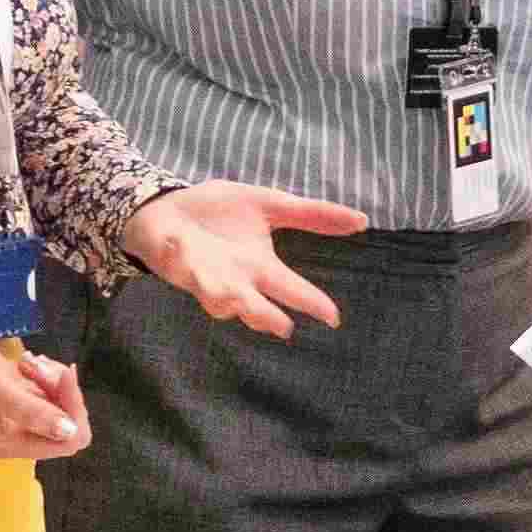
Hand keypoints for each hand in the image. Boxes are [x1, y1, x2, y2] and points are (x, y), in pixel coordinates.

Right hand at [0, 315, 94, 461]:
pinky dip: (45, 373)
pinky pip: (50, 391)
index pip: (68, 440)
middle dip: (61, 391)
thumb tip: (69, 432)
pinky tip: (25, 361)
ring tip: (26, 361)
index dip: (73, 409)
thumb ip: (27, 410)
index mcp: (7, 443)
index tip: (63, 374)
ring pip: (61, 404)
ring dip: (51, 377)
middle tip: (35, 365)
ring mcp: (18, 418)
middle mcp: (15, 437)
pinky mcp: (19, 399)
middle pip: (70, 423)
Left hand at [133, 182, 362, 337]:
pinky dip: (178, 254)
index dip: (312, 303)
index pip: (292, 290)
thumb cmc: (219, 211)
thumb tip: (362, 220)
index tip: (333, 317)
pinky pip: (177, 264)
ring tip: (236, 296)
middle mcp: (235, 281)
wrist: (169, 206)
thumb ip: (312, 215)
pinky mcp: (175, 265)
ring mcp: (204, 278)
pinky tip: (178, 243)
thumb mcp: (269, 205)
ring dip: (223, 297)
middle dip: (266, 317)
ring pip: (217, 301)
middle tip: (283, 326)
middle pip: (255, 309)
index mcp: (260, 267)